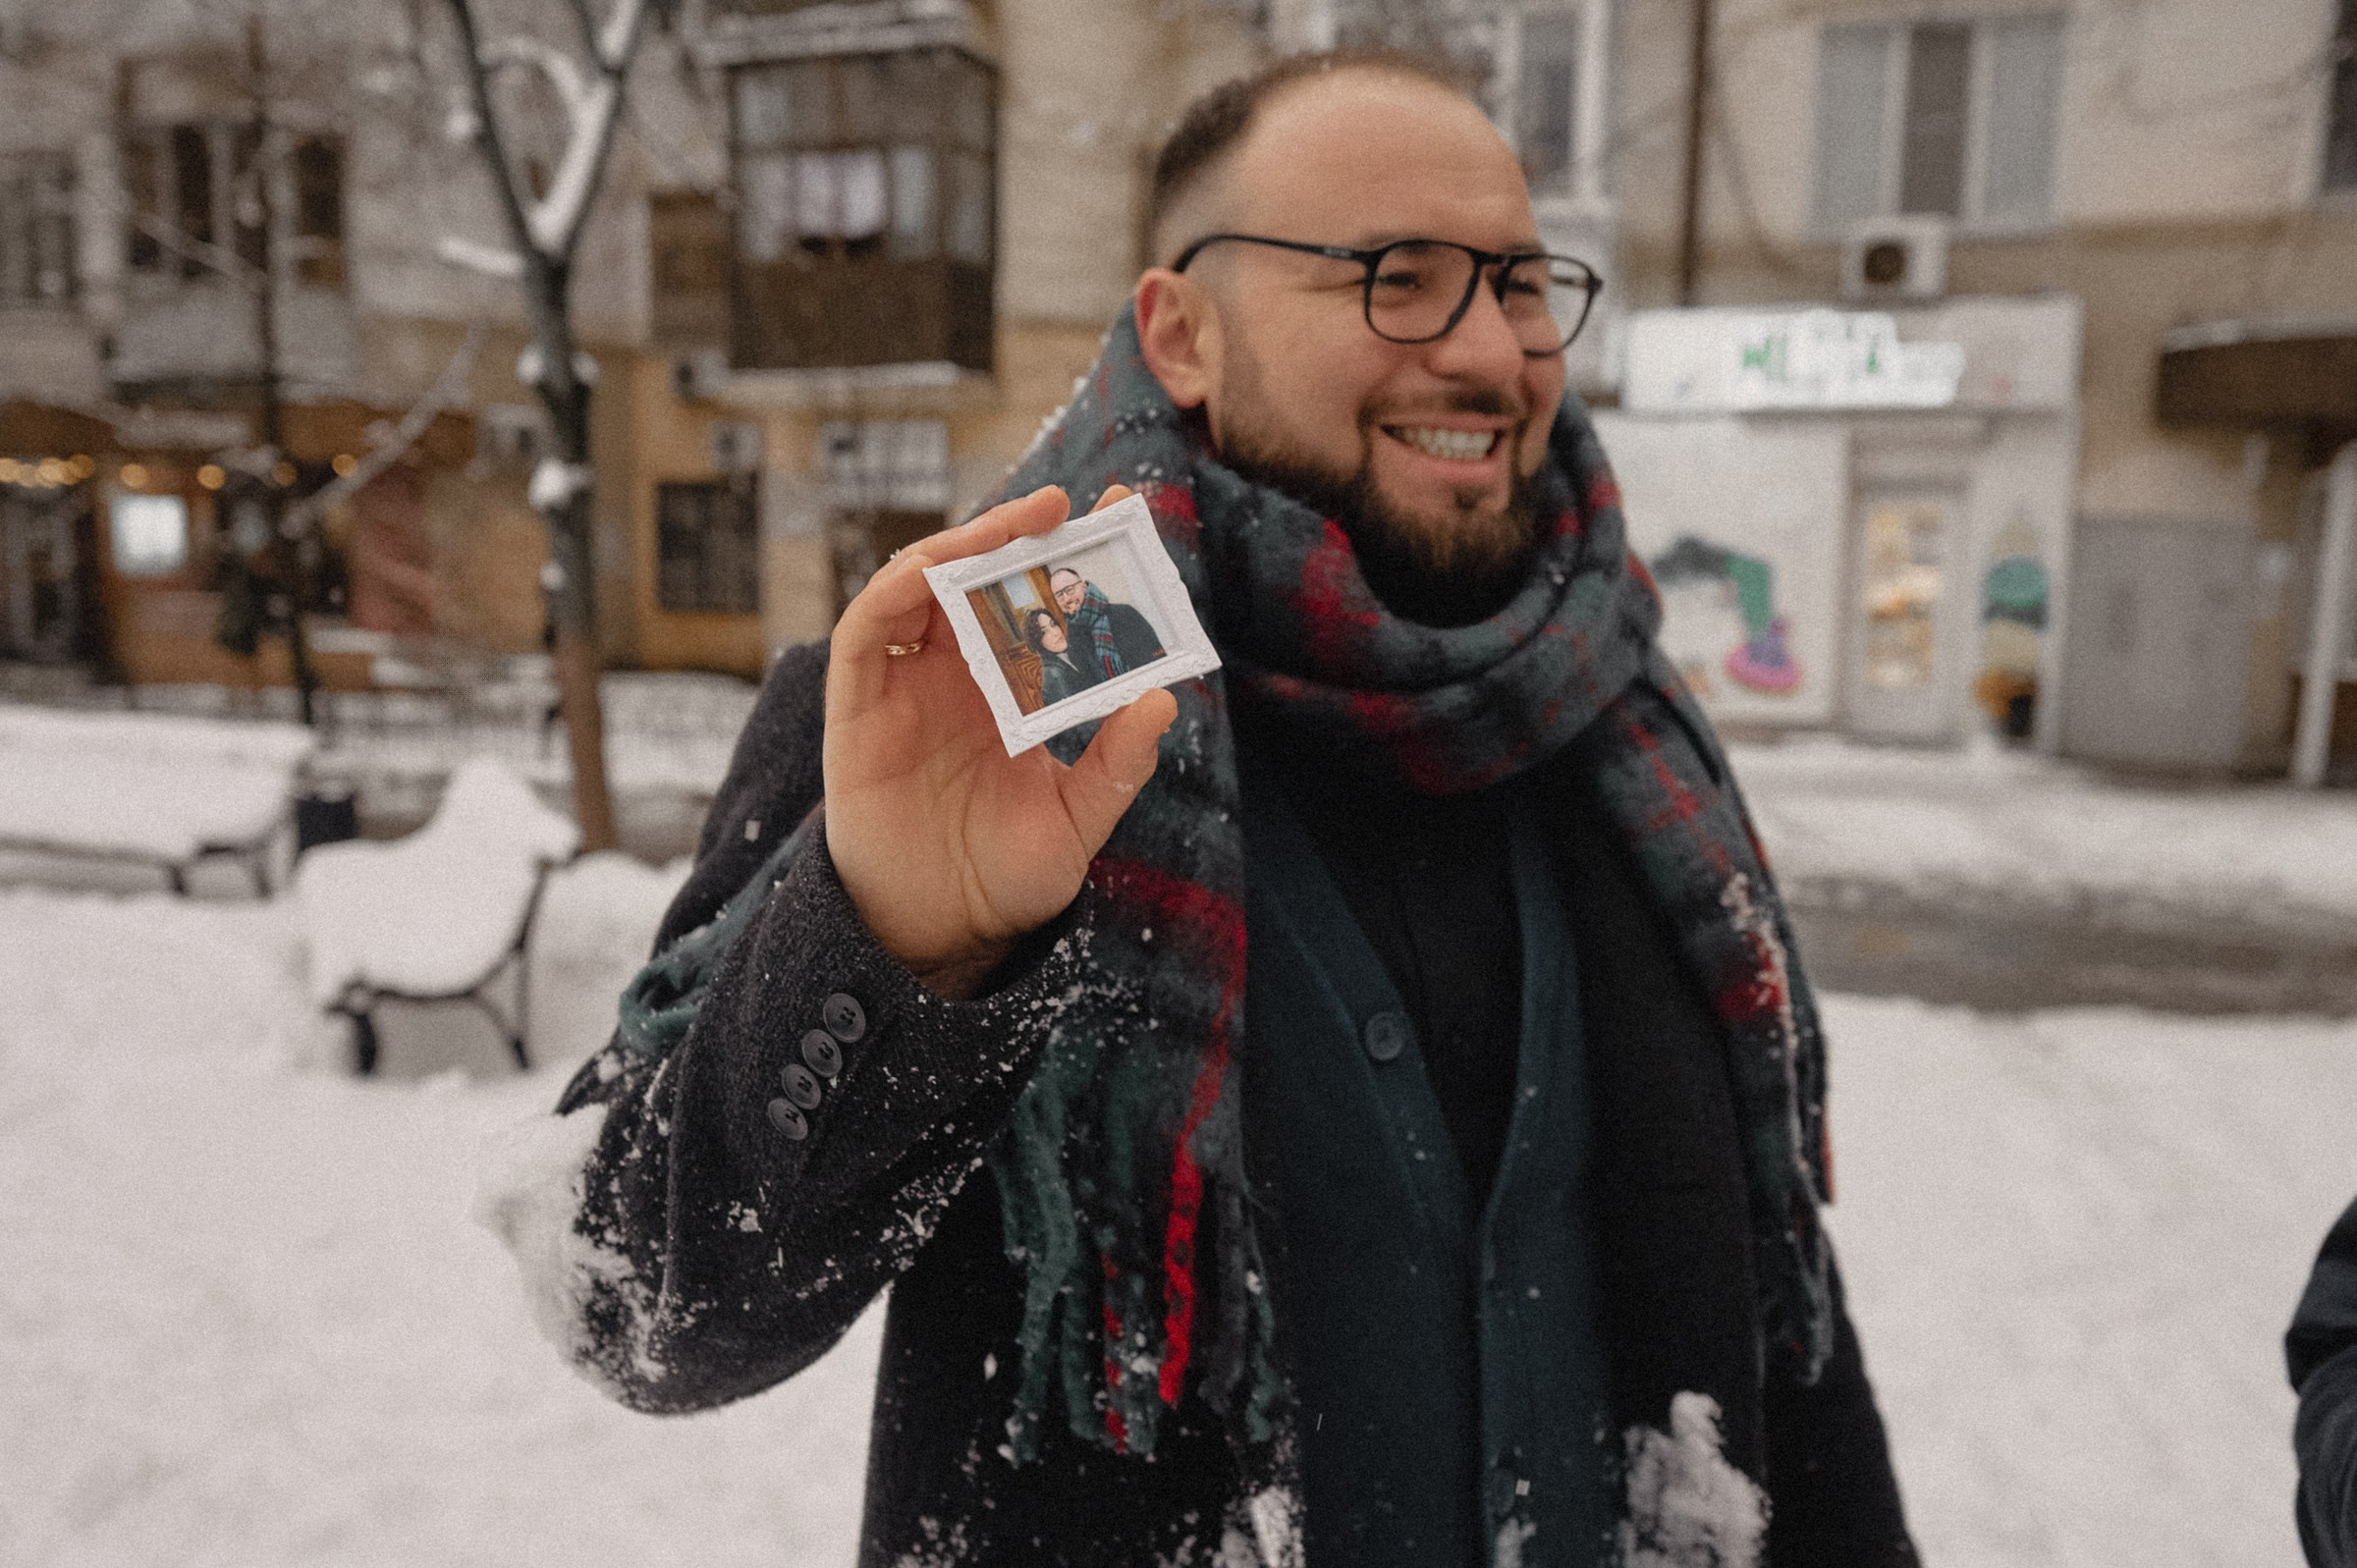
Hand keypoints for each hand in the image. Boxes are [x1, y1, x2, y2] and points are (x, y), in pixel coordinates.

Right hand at [823, 485, 1177, 998]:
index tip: (1121, 513)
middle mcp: (957, 675)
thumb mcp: (1079, 821)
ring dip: (963, 546)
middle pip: (984, 579)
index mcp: (1013, 690)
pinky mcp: (859, 707)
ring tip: (1014, 527)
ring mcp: (906, 686)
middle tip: (1069, 505)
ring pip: (923, 586)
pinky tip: (933, 572)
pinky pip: (867, 633)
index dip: (1074, 555)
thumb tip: (1164, 701)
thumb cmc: (1006, 877)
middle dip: (1023, 534)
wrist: (939, 935)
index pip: (1042, 604)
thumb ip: (1118, 765)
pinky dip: (896, 592)